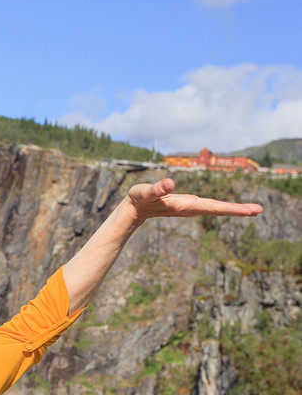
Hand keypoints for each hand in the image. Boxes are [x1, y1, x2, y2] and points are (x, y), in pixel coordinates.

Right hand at [123, 178, 262, 223]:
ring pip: (216, 208)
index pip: (212, 207)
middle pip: (218, 209)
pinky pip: (210, 206)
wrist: (134, 210)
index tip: (249, 211)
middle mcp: (191, 208)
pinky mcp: (188, 205)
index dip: (231, 208)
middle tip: (259, 210)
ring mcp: (190, 207)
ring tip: (252, 210)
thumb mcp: (145, 192)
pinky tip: (230, 208)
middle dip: (238, 210)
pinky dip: (223, 207)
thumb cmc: (138, 199)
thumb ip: (156, 188)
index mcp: (184, 205)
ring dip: (234, 209)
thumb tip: (170, 182)